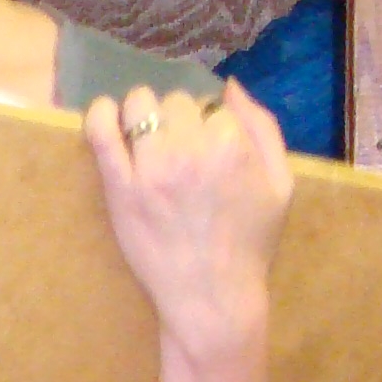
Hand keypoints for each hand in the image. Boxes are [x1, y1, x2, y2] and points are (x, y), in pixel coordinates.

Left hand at [84, 78, 291, 367]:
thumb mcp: (281, 182)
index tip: (206, 146)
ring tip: (145, 136)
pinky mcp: (121, 188)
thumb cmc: (250, 243)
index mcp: (233, 144)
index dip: (208, 123)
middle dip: (178, 119)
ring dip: (142, 113)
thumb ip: (262, 126)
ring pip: (139, 106)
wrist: (212, 296)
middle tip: (178, 149)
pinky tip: (105, 115)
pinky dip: (100, 115)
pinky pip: (101, 134)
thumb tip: (230, 85)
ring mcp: (152, 168)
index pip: (212, 104)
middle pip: (175, 102)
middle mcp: (191, 150)